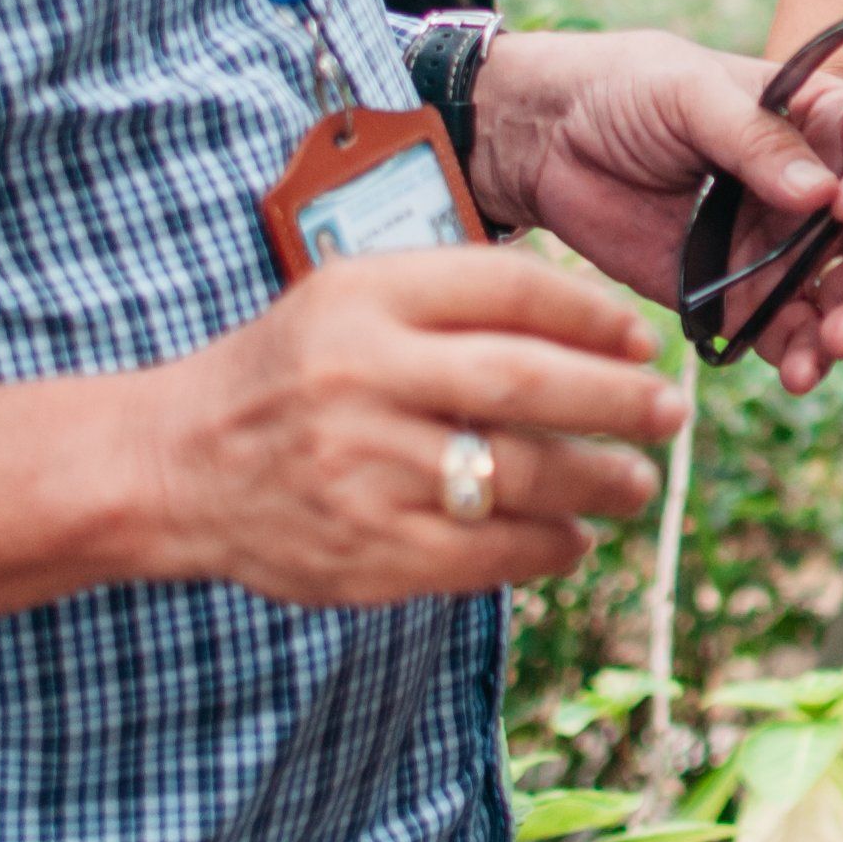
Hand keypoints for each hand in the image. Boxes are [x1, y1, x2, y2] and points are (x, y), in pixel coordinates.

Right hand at [145, 246, 689, 603]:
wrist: (172, 465)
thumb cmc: (291, 371)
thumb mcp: (352, 298)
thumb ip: (456, 298)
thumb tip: (597, 323)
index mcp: (365, 297)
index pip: (508, 289)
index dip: (592, 313)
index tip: (641, 341)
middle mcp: (362, 376)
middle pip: (523, 381)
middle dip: (615, 400)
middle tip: (670, 413)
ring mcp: (361, 469)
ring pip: (513, 474)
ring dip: (597, 481)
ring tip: (639, 483)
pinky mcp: (362, 551)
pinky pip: (482, 552)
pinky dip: (545, 548)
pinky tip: (575, 539)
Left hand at [473, 29, 842, 390]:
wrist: (544, 142)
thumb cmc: (624, 89)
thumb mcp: (690, 92)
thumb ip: (756, 139)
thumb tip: (824, 195)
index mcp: (819, 122)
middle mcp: (817, 189)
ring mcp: (783, 248)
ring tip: (833, 343)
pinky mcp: (742, 297)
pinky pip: (790, 335)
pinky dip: (804, 358)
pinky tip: (798, 372)